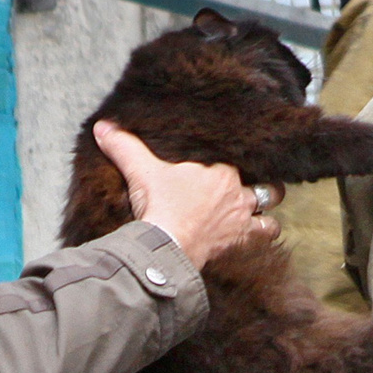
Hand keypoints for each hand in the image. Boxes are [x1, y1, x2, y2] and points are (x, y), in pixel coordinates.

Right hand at [94, 121, 273, 265]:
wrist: (166, 245)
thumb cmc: (159, 205)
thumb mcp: (139, 171)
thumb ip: (124, 146)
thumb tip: (102, 127)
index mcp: (221, 170)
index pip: (235, 157)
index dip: (232, 160)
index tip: (224, 163)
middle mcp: (237, 192)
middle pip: (262, 181)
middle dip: (259, 183)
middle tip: (246, 186)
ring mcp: (242, 217)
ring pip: (270, 206)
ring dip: (265, 208)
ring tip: (258, 209)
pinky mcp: (241, 241)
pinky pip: (265, 235)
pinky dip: (264, 234)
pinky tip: (258, 235)